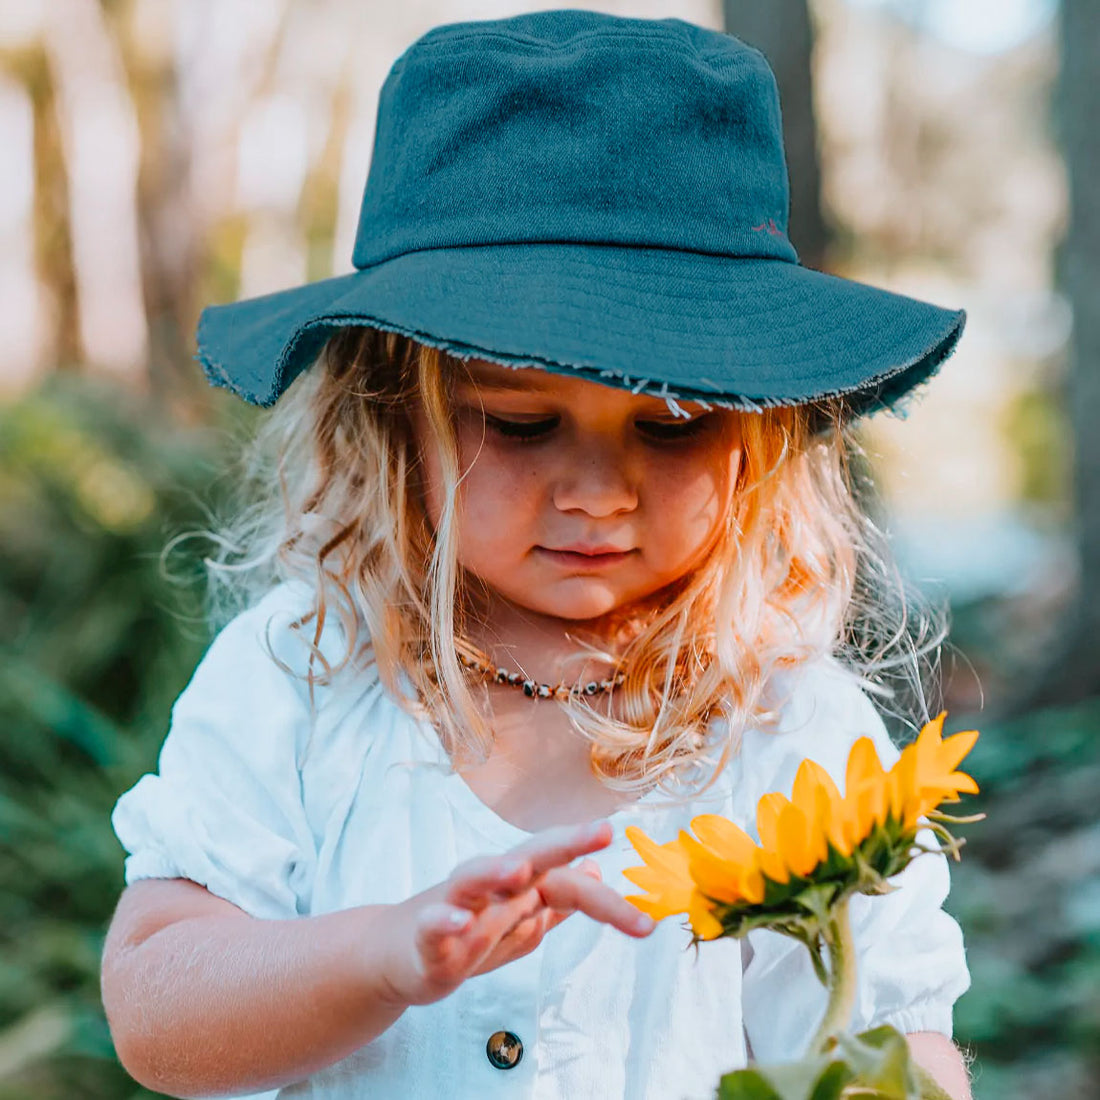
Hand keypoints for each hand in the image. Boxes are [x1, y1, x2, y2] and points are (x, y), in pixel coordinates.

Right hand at [379, 819, 654, 1006]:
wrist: (396, 956)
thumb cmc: (464, 935)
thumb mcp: (518, 923)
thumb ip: (556, 902)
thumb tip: (596, 874)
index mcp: (518, 886)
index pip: (570, 885)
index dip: (609, 904)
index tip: (649, 924)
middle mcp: (489, 886)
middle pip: (530, 857)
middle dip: (566, 842)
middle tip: (602, 833)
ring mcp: (455, 906)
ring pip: (473, 879)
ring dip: (496, 872)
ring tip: (519, 871)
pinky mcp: (424, 936)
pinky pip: (433, 925)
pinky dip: (444, 922)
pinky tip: (457, 922)